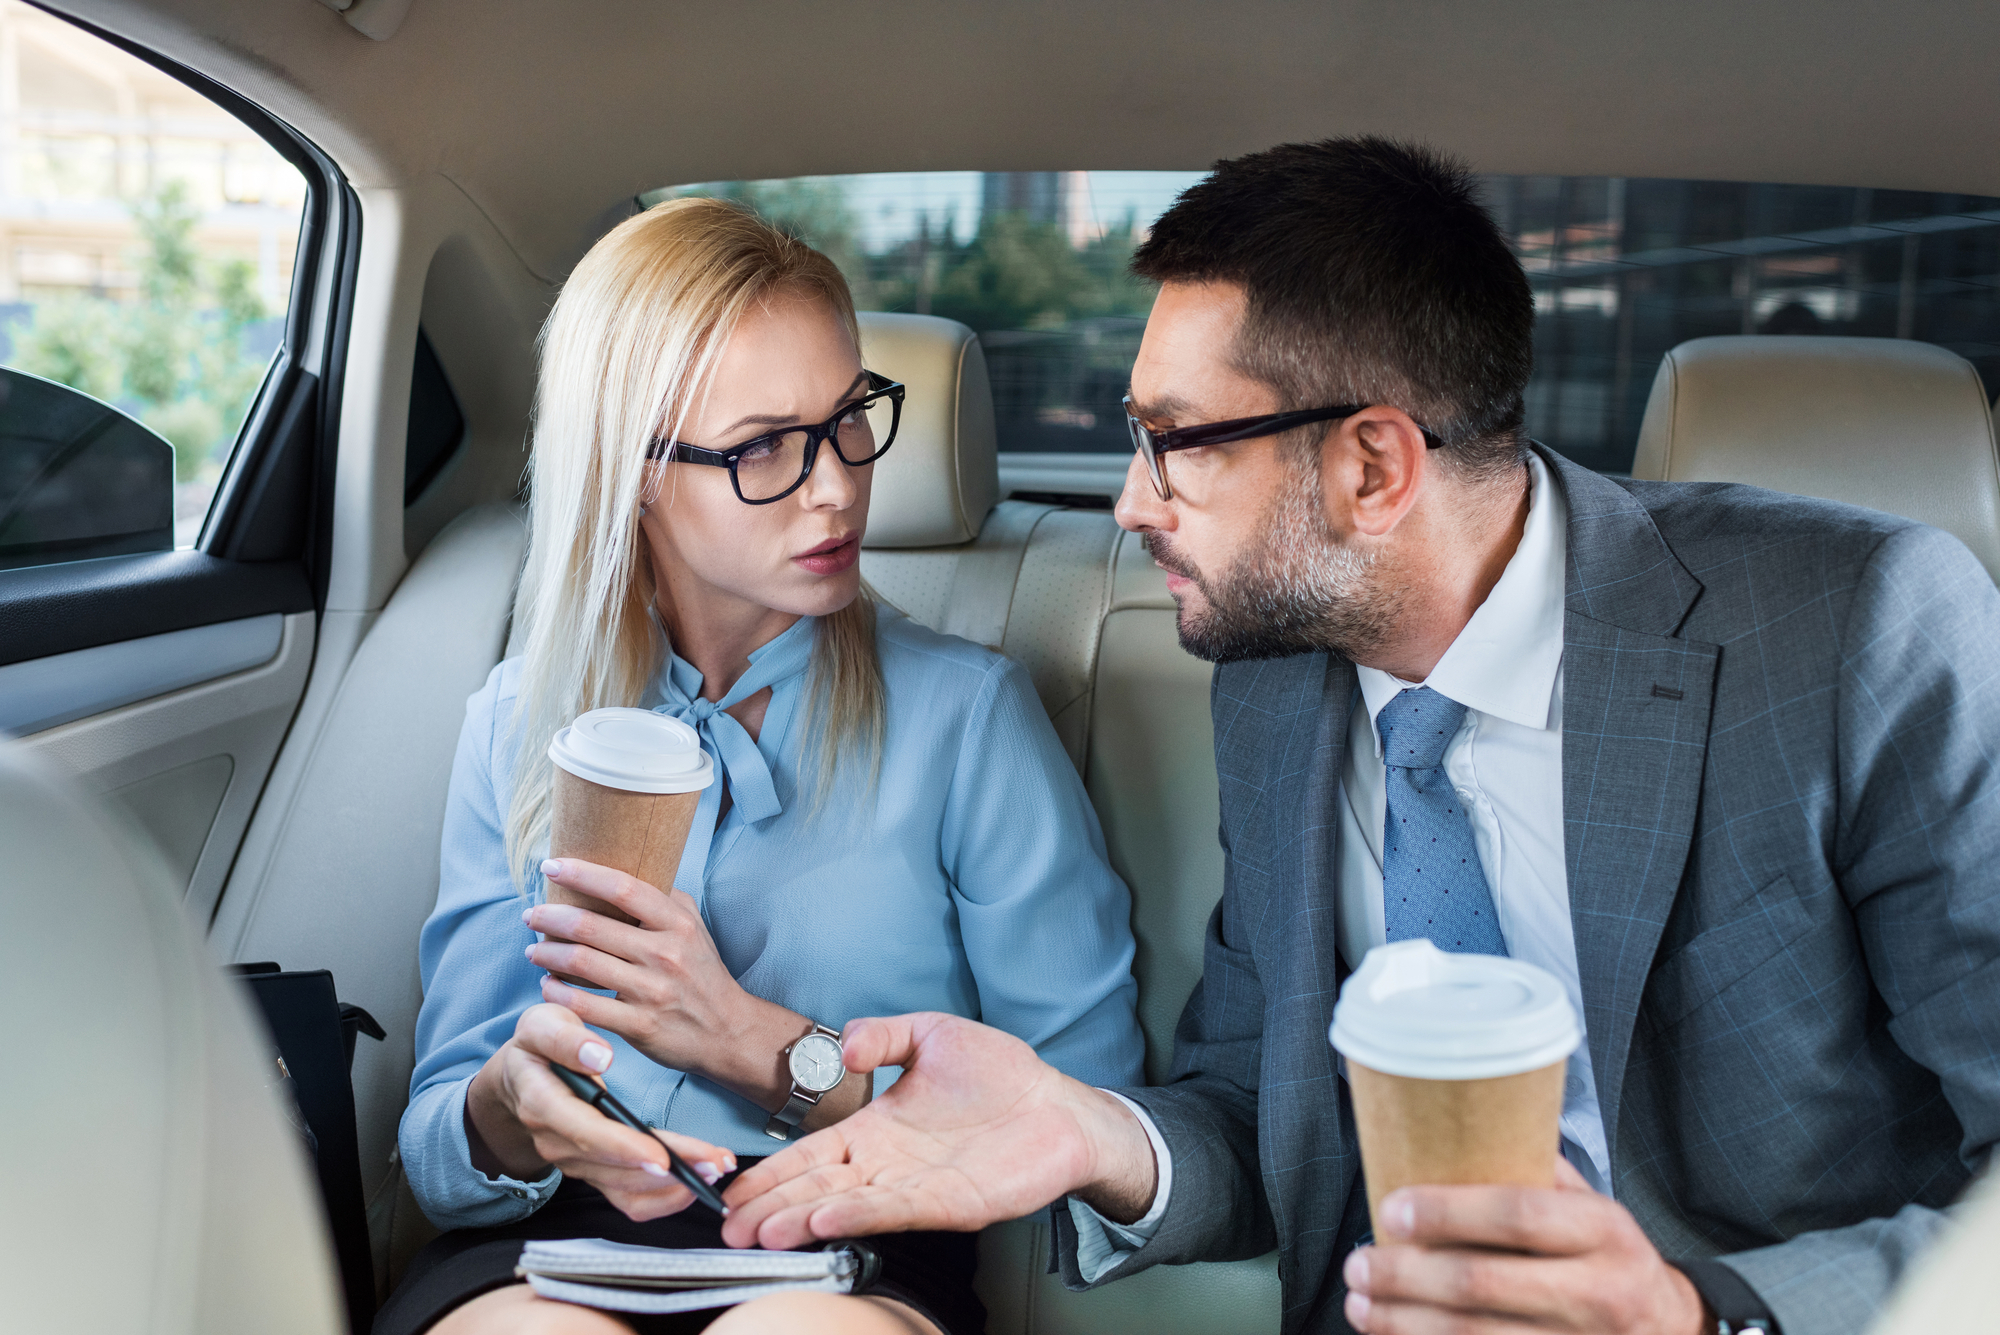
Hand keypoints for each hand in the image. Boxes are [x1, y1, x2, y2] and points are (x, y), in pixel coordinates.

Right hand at [464, 1002, 734, 1220]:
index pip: (581, 1130)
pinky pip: (626, 1199)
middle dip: (665, 1169)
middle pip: (613, 1165)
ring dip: (672, 1185)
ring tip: (715, 1167)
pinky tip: (694, 1186)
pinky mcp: (594, 1172)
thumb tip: (598, 1055)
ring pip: (625, 1186)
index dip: (619, 1146)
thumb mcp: (542, 1023)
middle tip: (712, 1163)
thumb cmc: (540, 1044)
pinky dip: (661, 1199)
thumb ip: (563, 1037)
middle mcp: (556, 1141)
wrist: (522, 1076)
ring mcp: (574, 1162)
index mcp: (541, 1101)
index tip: (659, 1157)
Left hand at [527, 858, 750, 1071]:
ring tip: (534, 950)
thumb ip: (664, 899)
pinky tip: (547, 986)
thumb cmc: (703, 974)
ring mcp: (652, 991)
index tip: (551, 866)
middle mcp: (665, 954)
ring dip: (546, 953)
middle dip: (549, 917)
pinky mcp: (640, 1026)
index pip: (623, 888)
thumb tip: (625, 870)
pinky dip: (557, 993)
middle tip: (530, 915)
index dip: (582, 873)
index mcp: (677, 923)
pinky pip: (585, 1006)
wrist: (729, 1031)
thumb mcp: (694, 928)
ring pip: (581, 964)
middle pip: (591, 926)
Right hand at [718, 1012, 1156, 1249]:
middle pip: (817, 1188)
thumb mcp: (930, 1033)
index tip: (732, 1190)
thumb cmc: (999, 1072)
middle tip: (728, 1227)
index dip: (772, 1172)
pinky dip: (857, 1214)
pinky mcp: (952, 1203)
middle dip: (770, 1208)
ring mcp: (917, 1186)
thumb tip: (842, 1048)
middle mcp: (889, 1164)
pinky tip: (822, 1220)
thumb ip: (881, 1035)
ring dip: (802, 1219)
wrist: (1058, 1104)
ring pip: (847, 1205)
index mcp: (877, 1128)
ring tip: (761, 1233)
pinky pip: (896, 1209)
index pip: (812, 1154)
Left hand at [1343, 1156, 1706, 1334]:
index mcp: (1604, 1231)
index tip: (1391, 1207)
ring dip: (1403, 1323)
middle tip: (1358, 1263)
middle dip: (1405, 1274)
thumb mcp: (1589, 1208)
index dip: (1447, 1212)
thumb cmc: (1608, 1258)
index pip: (1517, 1214)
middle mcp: (1601, 1293)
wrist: (1670, 1328)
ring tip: (1360, 1303)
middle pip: (1482, 1283)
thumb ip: (1531, 1175)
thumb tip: (1445, 1127)